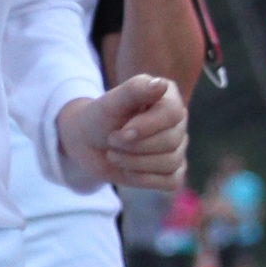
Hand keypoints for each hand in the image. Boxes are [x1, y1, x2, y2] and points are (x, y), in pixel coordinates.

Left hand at [58, 74, 186, 192]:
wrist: (88, 143)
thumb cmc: (100, 118)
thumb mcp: (111, 102)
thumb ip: (134, 90)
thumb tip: (161, 84)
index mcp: (168, 97)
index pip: (172, 114)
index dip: (146, 127)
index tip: (122, 132)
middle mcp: (177, 121)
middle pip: (171, 141)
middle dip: (134, 147)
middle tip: (111, 141)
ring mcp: (177, 147)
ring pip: (171, 162)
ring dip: (135, 163)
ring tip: (114, 154)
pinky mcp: (172, 170)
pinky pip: (172, 181)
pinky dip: (144, 179)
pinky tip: (128, 170)